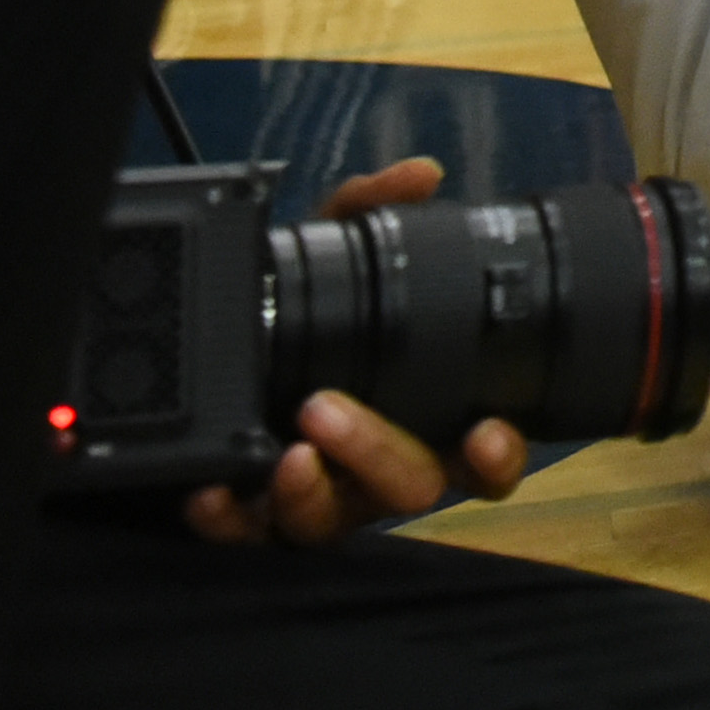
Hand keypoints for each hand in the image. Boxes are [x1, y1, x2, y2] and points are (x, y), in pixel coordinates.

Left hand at [184, 162, 532, 543]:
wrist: (218, 353)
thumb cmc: (301, 312)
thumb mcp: (330, 255)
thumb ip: (370, 212)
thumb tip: (420, 174)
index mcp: (424, 416)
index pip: (482, 454)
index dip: (496, 454)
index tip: (486, 432)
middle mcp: (380, 466)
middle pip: (408, 487)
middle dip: (377, 452)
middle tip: (327, 408)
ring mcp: (321, 496)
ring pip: (335, 521)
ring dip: (314, 490)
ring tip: (290, 452)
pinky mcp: (256, 515)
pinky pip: (249, 535)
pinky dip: (231, 518)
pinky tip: (214, 493)